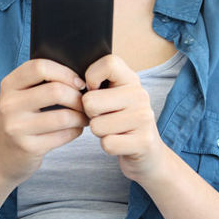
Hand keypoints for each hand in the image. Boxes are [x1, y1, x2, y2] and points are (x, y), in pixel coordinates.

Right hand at [0, 59, 88, 186]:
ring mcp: (17, 127)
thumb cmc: (18, 120)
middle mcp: (9, 104)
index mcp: (8, 85)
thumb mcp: (19, 97)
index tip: (78, 82)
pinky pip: (64, 135)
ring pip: (64, 116)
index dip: (65, 72)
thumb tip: (78, 75)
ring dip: (81, 116)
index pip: (39, 67)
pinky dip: (76, 130)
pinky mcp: (28, 147)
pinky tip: (74, 129)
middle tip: (84, 102)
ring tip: (84, 117)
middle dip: (77, 96)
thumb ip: (40, 82)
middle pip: (55, 91)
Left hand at [82, 54, 169, 182]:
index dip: (91, 78)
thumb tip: (70, 81)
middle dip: (90, 114)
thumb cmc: (119, 122)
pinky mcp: (144, 142)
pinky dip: (108, 147)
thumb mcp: (112, 97)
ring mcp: (144, 118)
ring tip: (114, 131)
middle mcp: (140, 95)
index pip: (108, 63)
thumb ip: (96, 84)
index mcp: (131, 80)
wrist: (148, 154)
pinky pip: (107, 144)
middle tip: (105, 118)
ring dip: (100, 132)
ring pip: (96, 125)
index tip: (94, 90)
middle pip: (90, 101)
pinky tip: (120, 144)